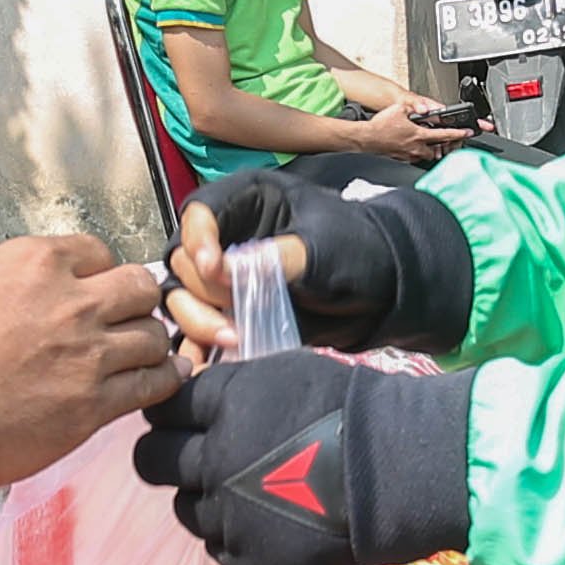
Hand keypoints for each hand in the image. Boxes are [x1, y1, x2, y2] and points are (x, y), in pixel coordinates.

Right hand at [0, 231, 174, 487]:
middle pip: (139, 287)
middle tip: (125, 321)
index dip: (99, 273)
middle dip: (135, 303)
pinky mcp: (94, 404)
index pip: (97, 251)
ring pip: (153, 336)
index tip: (94, 289)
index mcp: (31, 263)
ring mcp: (87, 354)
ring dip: (148, 346)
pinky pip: (153, 385)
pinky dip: (162, 383)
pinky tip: (162, 383)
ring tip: (141, 357)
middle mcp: (69, 302)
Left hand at [129, 353, 474, 564]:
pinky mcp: (251, 564)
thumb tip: (195, 398)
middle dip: (166, 457)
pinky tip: (280, 526)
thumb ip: (233, 390)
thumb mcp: (286, 376)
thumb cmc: (353, 411)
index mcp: (223, 406)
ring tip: (258, 495)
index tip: (183, 422)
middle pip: (151, 461)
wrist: (401, 473)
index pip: (163, 410)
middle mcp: (213, 461)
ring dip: (211, 502)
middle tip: (199, 461)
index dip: (171, 416)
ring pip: (188, 511)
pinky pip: (224, 552)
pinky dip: (245, 541)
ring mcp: (229, 518)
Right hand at [165, 176, 476, 356]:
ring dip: (198, 321)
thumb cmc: (357, 251)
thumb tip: (220, 273)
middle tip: (236, 312)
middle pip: (182, 260)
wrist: (383, 291)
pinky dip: (197, 347)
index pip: (200, 213)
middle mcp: (225, 234)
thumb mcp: (322, 250)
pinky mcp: (228, 312)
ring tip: (234, 338)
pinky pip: (194, 329)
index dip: (198, 241)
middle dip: (203, 290)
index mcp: (246, 200)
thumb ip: (273, 259)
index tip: (213, 269)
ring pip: (181, 297)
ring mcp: (223, 276)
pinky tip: (205, 365)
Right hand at [348, 98, 469, 160]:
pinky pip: (414, 157)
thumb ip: (413, 108)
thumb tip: (422, 107)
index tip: (467, 133)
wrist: (366, 139)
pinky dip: (418, 152)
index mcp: (419, 135)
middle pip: (438, 150)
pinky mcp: (401, 158)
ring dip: (431, 150)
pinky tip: (413, 146)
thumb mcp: (399, 109)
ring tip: (430, 143)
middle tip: (448, 140)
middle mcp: (416, 147)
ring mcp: (408, 155)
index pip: (444, 135)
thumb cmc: (380, 126)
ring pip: (426, 155)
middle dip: (444, 146)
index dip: (458, 134)